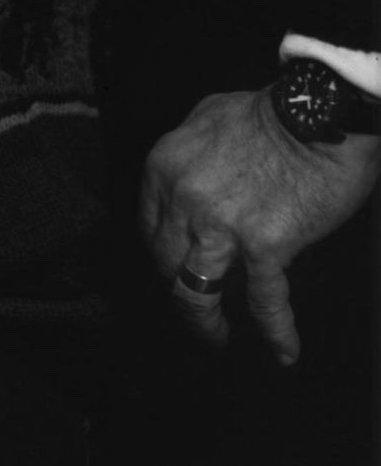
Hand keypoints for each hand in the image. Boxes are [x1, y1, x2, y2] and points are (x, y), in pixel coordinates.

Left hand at [139, 87, 379, 363]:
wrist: (317, 114)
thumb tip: (189, 181)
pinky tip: (283, 352)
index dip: (160, 254)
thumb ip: (188, 156)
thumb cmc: (267, 113)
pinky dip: (276, 332)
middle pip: (164, 263)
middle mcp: (182, 199)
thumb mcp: (205, 120)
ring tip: (214, 340)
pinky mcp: (265, 245)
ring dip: (203, 324)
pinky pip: (264, 301)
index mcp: (163, 168)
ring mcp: (220, 225)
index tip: (172, 268)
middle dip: (174, 290)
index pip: (148, 226)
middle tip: (191, 308)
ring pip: (193, 292)